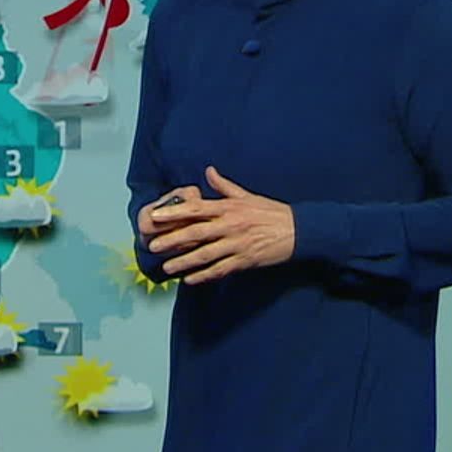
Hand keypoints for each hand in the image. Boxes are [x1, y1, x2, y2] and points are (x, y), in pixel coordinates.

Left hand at [145, 166, 295, 284]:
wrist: (299, 230)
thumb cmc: (271, 211)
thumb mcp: (247, 195)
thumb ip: (224, 186)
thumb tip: (208, 171)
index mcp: (228, 208)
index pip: (196, 209)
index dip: (174, 213)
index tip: (155, 216)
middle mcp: (230, 225)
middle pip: (196, 233)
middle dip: (172, 240)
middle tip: (152, 246)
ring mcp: (237, 244)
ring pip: (205, 254)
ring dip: (184, 261)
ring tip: (166, 267)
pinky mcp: (245, 260)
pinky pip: (221, 269)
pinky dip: (204, 275)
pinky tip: (190, 280)